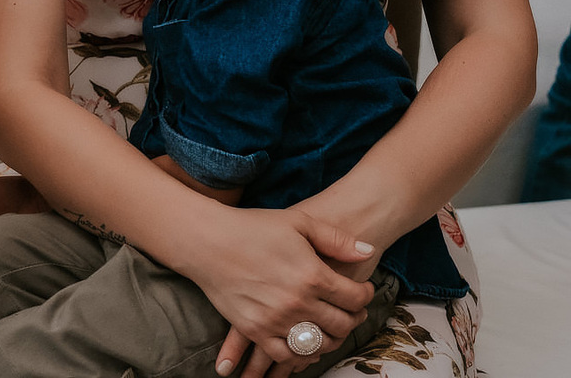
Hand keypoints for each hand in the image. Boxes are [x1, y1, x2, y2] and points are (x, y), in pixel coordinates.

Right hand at [186, 207, 375, 376]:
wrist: (207, 240)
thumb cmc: (252, 227)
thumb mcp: (299, 222)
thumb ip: (336, 239)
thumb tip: (369, 251)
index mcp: (312, 275)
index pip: (354, 298)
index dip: (365, 295)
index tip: (362, 291)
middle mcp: (297, 302)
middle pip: (341, 324)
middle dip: (353, 318)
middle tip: (350, 310)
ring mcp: (275, 320)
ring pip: (318, 344)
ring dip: (331, 338)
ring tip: (329, 326)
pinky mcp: (254, 329)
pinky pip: (286, 354)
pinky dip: (299, 353)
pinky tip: (303, 341)